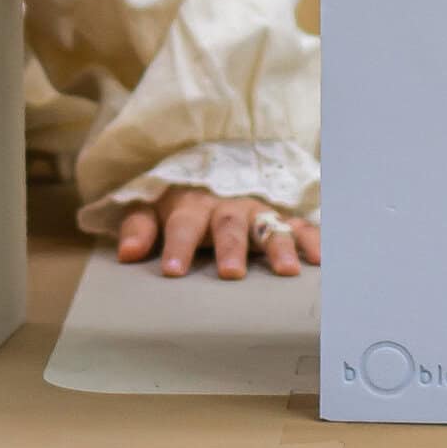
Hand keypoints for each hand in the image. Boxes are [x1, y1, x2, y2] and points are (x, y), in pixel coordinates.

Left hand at [115, 189, 320, 278]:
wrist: (208, 174)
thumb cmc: (178, 205)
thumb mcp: (152, 210)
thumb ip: (138, 228)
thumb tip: (126, 255)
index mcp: (191, 206)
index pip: (182, 224)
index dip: (178, 245)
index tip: (173, 270)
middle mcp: (225, 206)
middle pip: (228, 224)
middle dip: (231, 247)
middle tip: (232, 273)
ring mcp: (255, 212)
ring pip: (267, 224)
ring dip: (277, 245)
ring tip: (285, 271)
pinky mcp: (279, 218)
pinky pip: (299, 226)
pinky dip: (311, 239)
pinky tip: (320, 258)